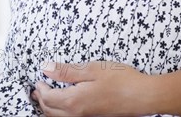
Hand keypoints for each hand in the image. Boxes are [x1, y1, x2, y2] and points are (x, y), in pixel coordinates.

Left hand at [31, 60, 152, 115]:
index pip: (48, 98)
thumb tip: (46, 68)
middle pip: (51, 111)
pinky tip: (65, 104)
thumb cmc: (121, 80)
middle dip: (41, 100)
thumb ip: (67, 71)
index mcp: (74, 101)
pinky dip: (60, 113)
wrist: (143, 96)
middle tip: (37, 89)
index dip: (40, 88)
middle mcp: (78, 115)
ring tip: (46, 98)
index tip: (38, 79)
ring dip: (49, 109)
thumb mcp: (92, 69)